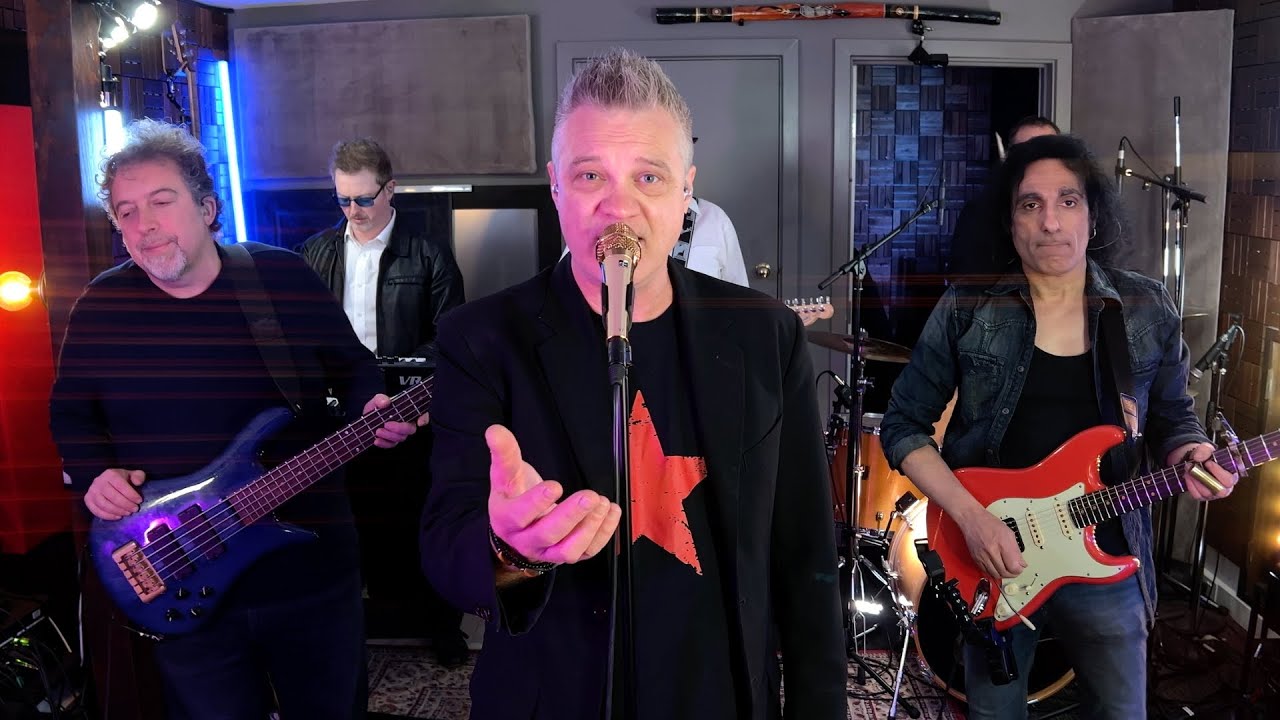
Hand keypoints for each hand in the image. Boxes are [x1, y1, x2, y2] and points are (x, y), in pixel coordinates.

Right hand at [85, 468, 145, 520]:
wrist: (109, 481)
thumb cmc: (124, 479)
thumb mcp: (134, 474)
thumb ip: (139, 476)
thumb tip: (137, 482)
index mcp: (110, 474)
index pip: (121, 485)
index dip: (131, 495)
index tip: (139, 501)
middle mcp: (99, 481)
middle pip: (112, 496)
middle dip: (125, 504)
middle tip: (135, 509)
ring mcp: (91, 491)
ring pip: (104, 504)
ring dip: (117, 511)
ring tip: (128, 513)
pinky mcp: (88, 500)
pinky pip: (96, 511)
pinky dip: (108, 516)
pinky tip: (118, 517)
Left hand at [362, 393, 425, 447]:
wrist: (367, 419)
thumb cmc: (376, 408)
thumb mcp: (377, 400)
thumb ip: (380, 399)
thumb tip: (385, 402)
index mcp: (406, 411)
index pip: (421, 414)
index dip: (424, 418)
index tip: (419, 422)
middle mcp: (406, 423)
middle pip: (411, 429)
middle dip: (400, 428)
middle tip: (387, 424)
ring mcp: (400, 433)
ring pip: (401, 438)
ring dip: (389, 435)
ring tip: (378, 430)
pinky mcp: (392, 441)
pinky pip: (391, 445)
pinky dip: (384, 443)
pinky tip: (376, 440)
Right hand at [486, 425, 619, 565]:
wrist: (517, 530)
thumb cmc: (513, 497)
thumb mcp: (506, 475)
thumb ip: (504, 454)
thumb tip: (494, 431)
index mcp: (506, 519)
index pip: (519, 515)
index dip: (536, 503)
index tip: (555, 486)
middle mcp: (526, 540)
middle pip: (547, 535)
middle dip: (570, 516)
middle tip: (589, 497)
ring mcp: (548, 552)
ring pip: (568, 550)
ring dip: (589, 527)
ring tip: (601, 503)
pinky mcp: (567, 555)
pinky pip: (587, 552)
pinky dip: (603, 533)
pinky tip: (611, 511)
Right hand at [957, 507, 1025, 579]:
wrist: (972, 519)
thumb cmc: (990, 523)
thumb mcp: (1009, 533)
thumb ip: (1016, 550)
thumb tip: (1021, 563)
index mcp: (1002, 544)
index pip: (1013, 567)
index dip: (1019, 569)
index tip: (1021, 567)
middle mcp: (991, 551)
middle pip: (1004, 573)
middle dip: (1012, 574)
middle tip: (1015, 570)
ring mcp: (982, 556)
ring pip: (995, 575)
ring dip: (1003, 574)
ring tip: (1007, 570)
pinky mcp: (976, 558)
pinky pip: (986, 572)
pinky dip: (993, 572)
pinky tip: (997, 568)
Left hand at [1167, 441, 1237, 500]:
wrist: (1196, 462)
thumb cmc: (1206, 457)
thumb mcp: (1207, 448)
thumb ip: (1204, 450)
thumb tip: (1198, 457)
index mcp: (1232, 476)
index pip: (1230, 480)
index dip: (1219, 472)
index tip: (1208, 462)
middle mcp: (1225, 488)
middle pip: (1221, 491)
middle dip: (1206, 478)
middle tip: (1196, 467)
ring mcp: (1214, 494)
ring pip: (1207, 493)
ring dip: (1196, 480)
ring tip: (1189, 469)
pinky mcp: (1203, 497)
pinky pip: (1197, 495)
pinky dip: (1190, 485)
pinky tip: (1188, 476)